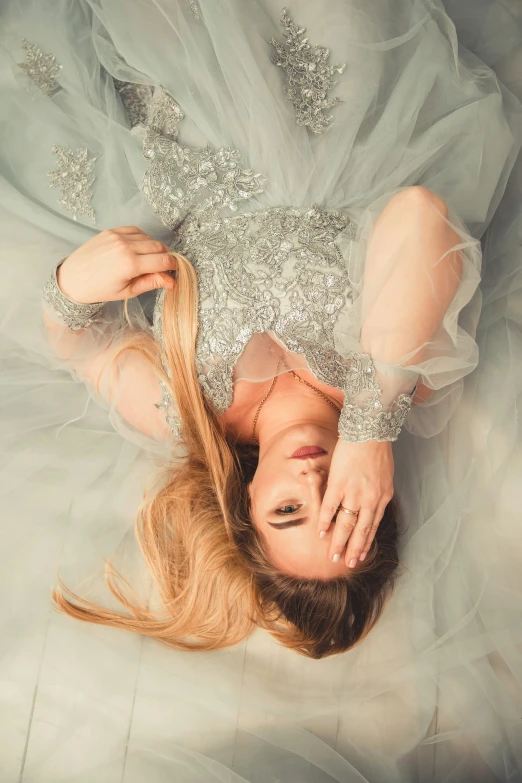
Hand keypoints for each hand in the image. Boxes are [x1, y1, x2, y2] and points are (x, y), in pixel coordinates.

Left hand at [56, 226, 177, 303]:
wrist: (72, 279)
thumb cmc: (99, 289)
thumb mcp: (127, 291)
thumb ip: (151, 282)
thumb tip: (172, 281)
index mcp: (131, 264)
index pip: (163, 261)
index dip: (173, 265)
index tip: (175, 269)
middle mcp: (125, 246)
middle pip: (158, 246)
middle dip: (165, 256)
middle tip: (163, 266)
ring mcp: (117, 236)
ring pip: (148, 237)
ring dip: (153, 247)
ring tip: (147, 259)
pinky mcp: (111, 231)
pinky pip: (134, 230)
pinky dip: (141, 238)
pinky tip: (137, 248)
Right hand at [318, 439, 393, 566]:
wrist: (370, 431)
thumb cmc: (378, 448)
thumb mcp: (384, 473)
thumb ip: (378, 489)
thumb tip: (372, 499)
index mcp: (382, 497)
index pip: (373, 526)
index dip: (366, 542)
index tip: (361, 555)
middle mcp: (370, 500)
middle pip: (361, 530)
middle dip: (354, 549)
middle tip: (348, 564)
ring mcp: (354, 493)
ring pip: (346, 524)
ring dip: (339, 542)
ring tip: (334, 556)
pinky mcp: (339, 484)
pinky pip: (330, 508)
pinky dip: (325, 521)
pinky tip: (320, 532)